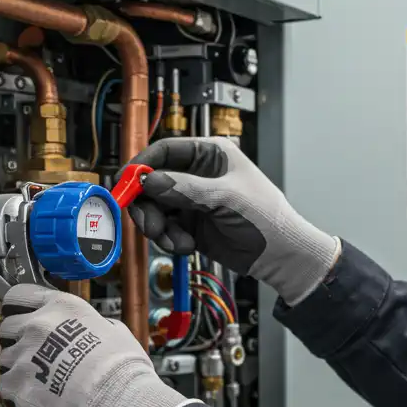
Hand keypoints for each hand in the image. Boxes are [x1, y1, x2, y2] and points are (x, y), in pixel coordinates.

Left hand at [0, 284, 192, 406]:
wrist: (118, 405)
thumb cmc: (123, 371)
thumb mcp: (114, 331)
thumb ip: (91, 326)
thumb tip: (91, 331)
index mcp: (61, 307)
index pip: (19, 295)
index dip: (19, 308)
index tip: (21, 317)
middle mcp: (37, 326)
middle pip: (7, 328)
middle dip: (17, 341)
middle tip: (36, 356)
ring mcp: (22, 356)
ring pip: (6, 359)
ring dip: (18, 369)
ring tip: (42, 384)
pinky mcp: (15, 386)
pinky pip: (7, 388)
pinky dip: (18, 395)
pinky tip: (40, 401)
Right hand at [127, 137, 338, 303]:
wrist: (280, 256)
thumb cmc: (266, 217)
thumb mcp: (226, 198)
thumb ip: (186, 188)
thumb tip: (150, 180)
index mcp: (210, 154)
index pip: (165, 151)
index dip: (142, 166)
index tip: (126, 183)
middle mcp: (197, 175)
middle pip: (152, 182)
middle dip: (146, 205)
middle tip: (149, 225)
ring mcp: (191, 201)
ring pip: (155, 208)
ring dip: (158, 226)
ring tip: (173, 241)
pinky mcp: (189, 225)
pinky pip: (164, 228)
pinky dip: (168, 239)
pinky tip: (185, 246)